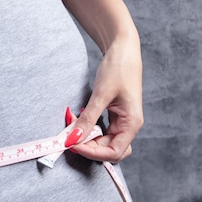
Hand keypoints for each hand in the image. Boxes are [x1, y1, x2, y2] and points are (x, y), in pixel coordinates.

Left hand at [65, 34, 143, 161]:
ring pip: (103, 142)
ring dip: (87, 139)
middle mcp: (129, 126)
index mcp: (132, 123)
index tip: (73, 144)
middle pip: (108, 150)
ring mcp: (122, 122)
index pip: (113, 152)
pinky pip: (101, 131)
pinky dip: (88, 130)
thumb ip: (88, 119)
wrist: (123, 48)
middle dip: (88, 147)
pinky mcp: (115, 116)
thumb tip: (73, 140)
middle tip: (69, 136)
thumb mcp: (101, 95)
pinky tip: (78, 121)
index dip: (93, 153)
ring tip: (72, 126)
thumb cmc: (118, 68)